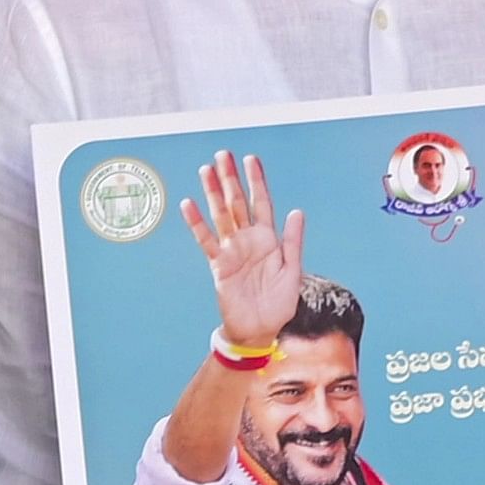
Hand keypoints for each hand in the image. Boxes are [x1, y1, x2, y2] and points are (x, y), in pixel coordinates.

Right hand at [178, 150, 306, 351]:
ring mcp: (232, 250)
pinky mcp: (219, 264)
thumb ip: (292, 242)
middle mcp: (248, 240)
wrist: (260, 330)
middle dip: (231, 179)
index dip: (257, 182)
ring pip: (221, 215)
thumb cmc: (278, 303)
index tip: (251, 159)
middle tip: (223, 154)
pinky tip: (189, 204)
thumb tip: (296, 211)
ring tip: (207, 170)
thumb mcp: (293, 271)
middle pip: (238, 203)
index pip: (262, 203)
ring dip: (214, 193)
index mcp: (269, 240)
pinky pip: (206, 240)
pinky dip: (197, 223)